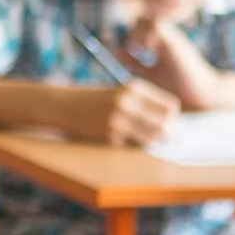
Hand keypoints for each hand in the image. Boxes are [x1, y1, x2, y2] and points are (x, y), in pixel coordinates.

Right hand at [63, 80, 179, 147]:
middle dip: (168, 132)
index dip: (172, 116)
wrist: (63, 104)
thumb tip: (170, 122)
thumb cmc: (94, 99)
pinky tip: (123, 139)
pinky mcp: (108, 135)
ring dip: (152, 141)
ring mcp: (118, 120)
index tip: (167, 121)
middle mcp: (128, 102)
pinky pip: (132, 146)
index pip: (170, 106)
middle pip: (165, 124)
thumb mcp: (120, 92)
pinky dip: (132, 145)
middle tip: (165, 136)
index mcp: (134, 88)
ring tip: (146, 139)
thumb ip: (143, 103)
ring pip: (152, 138)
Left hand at [124, 16, 224, 111]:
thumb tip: (117, 51)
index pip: (143, 24)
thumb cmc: (178, 87)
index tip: (131, 49)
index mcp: (162, 43)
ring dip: (138, 31)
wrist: (201, 95)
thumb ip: (134, 63)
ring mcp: (172, 38)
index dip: (133, 31)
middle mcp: (168, 37)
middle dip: (134, 29)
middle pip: (145, 17)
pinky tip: (146, 50)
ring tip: (139, 49)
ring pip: (149, 17)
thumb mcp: (150, 74)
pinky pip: (156, 24)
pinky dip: (145, 34)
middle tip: (135, 48)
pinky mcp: (175, 42)